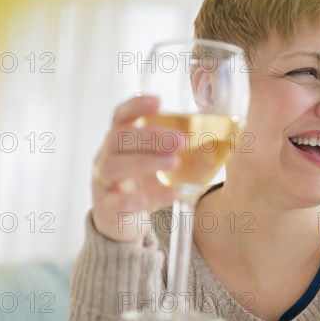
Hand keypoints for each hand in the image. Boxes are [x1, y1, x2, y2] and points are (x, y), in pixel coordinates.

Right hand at [91, 96, 181, 245]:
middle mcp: (106, 156)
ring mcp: (103, 182)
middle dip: (150, 136)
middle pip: (118, 138)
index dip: (136, 106)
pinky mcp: (107, 208)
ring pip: (113, 167)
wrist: (118, 218)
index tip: (158, 102)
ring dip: (145, 162)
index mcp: (118, 140)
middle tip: (181, 141)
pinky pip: (119, 202)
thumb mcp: (154, 162)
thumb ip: (174, 151)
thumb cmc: (140, 182)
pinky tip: (169, 194)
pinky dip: (144, 198)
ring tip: (174, 162)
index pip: (120, 116)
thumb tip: (216, 142)